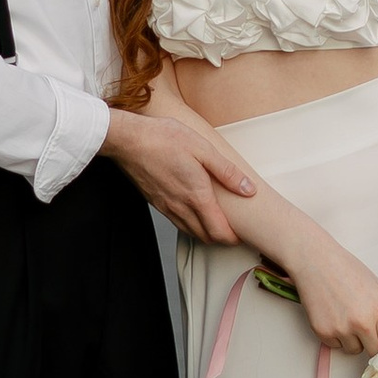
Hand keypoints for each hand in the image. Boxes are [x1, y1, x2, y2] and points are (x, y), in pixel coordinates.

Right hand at [101, 104, 257, 241]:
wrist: (128, 140)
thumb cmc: (165, 139)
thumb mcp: (203, 149)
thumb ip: (227, 172)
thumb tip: (249, 189)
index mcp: (196, 196)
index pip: (218, 232)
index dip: (233, 238)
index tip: (243, 235)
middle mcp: (180, 207)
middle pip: (205, 236)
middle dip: (221, 238)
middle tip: (234, 230)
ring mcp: (166, 206)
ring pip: (190, 231)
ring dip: (205, 233)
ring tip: (217, 223)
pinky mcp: (155, 202)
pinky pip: (176, 222)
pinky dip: (190, 224)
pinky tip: (193, 212)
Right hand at [288, 235, 377, 359]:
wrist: (316, 261)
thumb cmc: (347, 270)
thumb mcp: (376, 288)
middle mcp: (362, 323)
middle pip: (376, 354)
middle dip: (374, 346)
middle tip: (368, 333)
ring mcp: (341, 329)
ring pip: (354, 350)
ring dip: (353, 341)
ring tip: (346, 317)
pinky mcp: (323, 332)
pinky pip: (336, 345)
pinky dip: (336, 336)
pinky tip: (333, 316)